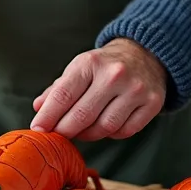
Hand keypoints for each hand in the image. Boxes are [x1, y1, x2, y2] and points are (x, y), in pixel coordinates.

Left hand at [30, 38, 166, 140]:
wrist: (146, 53)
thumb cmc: (104, 65)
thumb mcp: (79, 68)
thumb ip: (58, 89)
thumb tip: (39, 108)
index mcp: (90, 63)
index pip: (63, 95)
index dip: (48, 116)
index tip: (38, 129)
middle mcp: (114, 75)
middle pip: (82, 116)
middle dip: (65, 130)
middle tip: (58, 136)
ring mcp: (135, 89)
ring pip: (105, 127)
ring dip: (88, 135)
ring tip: (81, 131)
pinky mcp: (152, 103)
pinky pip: (126, 131)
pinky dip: (112, 134)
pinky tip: (105, 127)